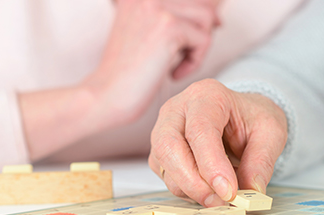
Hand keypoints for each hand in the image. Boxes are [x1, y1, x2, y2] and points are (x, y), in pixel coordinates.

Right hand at [83, 0, 219, 128]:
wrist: (106, 96)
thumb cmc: (128, 74)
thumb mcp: (148, 35)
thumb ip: (175, 19)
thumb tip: (217, 15)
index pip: (190, 0)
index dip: (195, 22)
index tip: (186, 46)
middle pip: (201, 5)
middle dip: (198, 35)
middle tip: (180, 59)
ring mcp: (157, 6)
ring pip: (206, 18)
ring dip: (198, 47)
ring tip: (176, 65)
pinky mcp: (169, 26)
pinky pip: (204, 39)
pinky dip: (194, 62)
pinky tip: (174, 75)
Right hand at [149, 79, 287, 206]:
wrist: (240, 118)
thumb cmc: (252, 120)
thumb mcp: (271, 133)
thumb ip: (262, 162)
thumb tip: (250, 191)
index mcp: (207, 95)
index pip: (200, 130)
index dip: (212, 165)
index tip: (229, 192)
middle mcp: (177, 109)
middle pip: (169, 147)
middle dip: (193, 182)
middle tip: (221, 201)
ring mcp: (163, 130)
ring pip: (164, 166)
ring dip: (192, 190)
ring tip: (221, 196)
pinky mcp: (160, 153)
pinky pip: (166, 177)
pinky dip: (187, 191)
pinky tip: (209, 189)